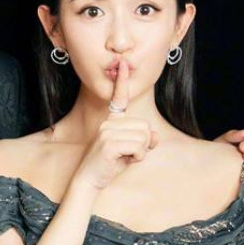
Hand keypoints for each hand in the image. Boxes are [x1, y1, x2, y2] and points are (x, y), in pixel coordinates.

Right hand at [74, 60, 157, 189]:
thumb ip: (144, 141)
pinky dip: (137, 157)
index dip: (121, 82)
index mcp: (111, 121)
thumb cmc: (109, 166)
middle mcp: (108, 123)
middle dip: (145, 144)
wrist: (89, 180)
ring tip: (125, 158)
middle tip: (130, 154)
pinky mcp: (109, 143)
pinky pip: (138, 147)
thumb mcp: (130, 151)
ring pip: (144, 137)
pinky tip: (123, 161)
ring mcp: (107, 132)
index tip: (123, 64)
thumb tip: (155, 136)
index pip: (119, 99)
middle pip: (145, 126)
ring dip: (141, 152)